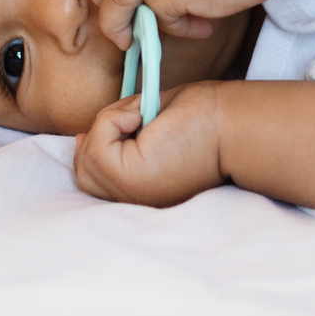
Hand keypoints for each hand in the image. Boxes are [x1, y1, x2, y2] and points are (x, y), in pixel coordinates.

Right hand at [73, 82, 227, 206]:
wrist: (233, 123)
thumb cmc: (204, 119)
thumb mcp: (148, 128)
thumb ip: (117, 136)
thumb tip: (80, 138)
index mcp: (146, 194)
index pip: (95, 185)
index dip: (89, 155)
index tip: (94, 132)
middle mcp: (138, 201)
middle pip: (85, 175)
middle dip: (95, 139)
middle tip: (128, 117)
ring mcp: (135, 194)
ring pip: (88, 159)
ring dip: (106, 126)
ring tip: (141, 114)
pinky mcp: (134, 177)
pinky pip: (97, 148)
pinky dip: (111, 122)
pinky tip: (141, 116)